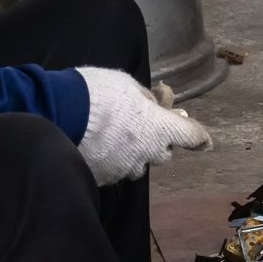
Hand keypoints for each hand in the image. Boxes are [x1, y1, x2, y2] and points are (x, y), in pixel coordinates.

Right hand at [76, 66, 211, 184]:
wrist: (56, 114)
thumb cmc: (95, 92)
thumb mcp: (127, 83)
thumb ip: (146, 98)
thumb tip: (155, 105)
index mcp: (158, 128)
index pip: (191, 136)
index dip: (200, 138)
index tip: (205, 142)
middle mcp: (146, 153)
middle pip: (164, 153)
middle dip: (158, 142)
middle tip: (144, 127)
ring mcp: (125, 168)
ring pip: (138, 164)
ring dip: (134, 153)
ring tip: (114, 136)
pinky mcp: (105, 178)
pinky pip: (115, 170)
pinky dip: (112, 159)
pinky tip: (97, 145)